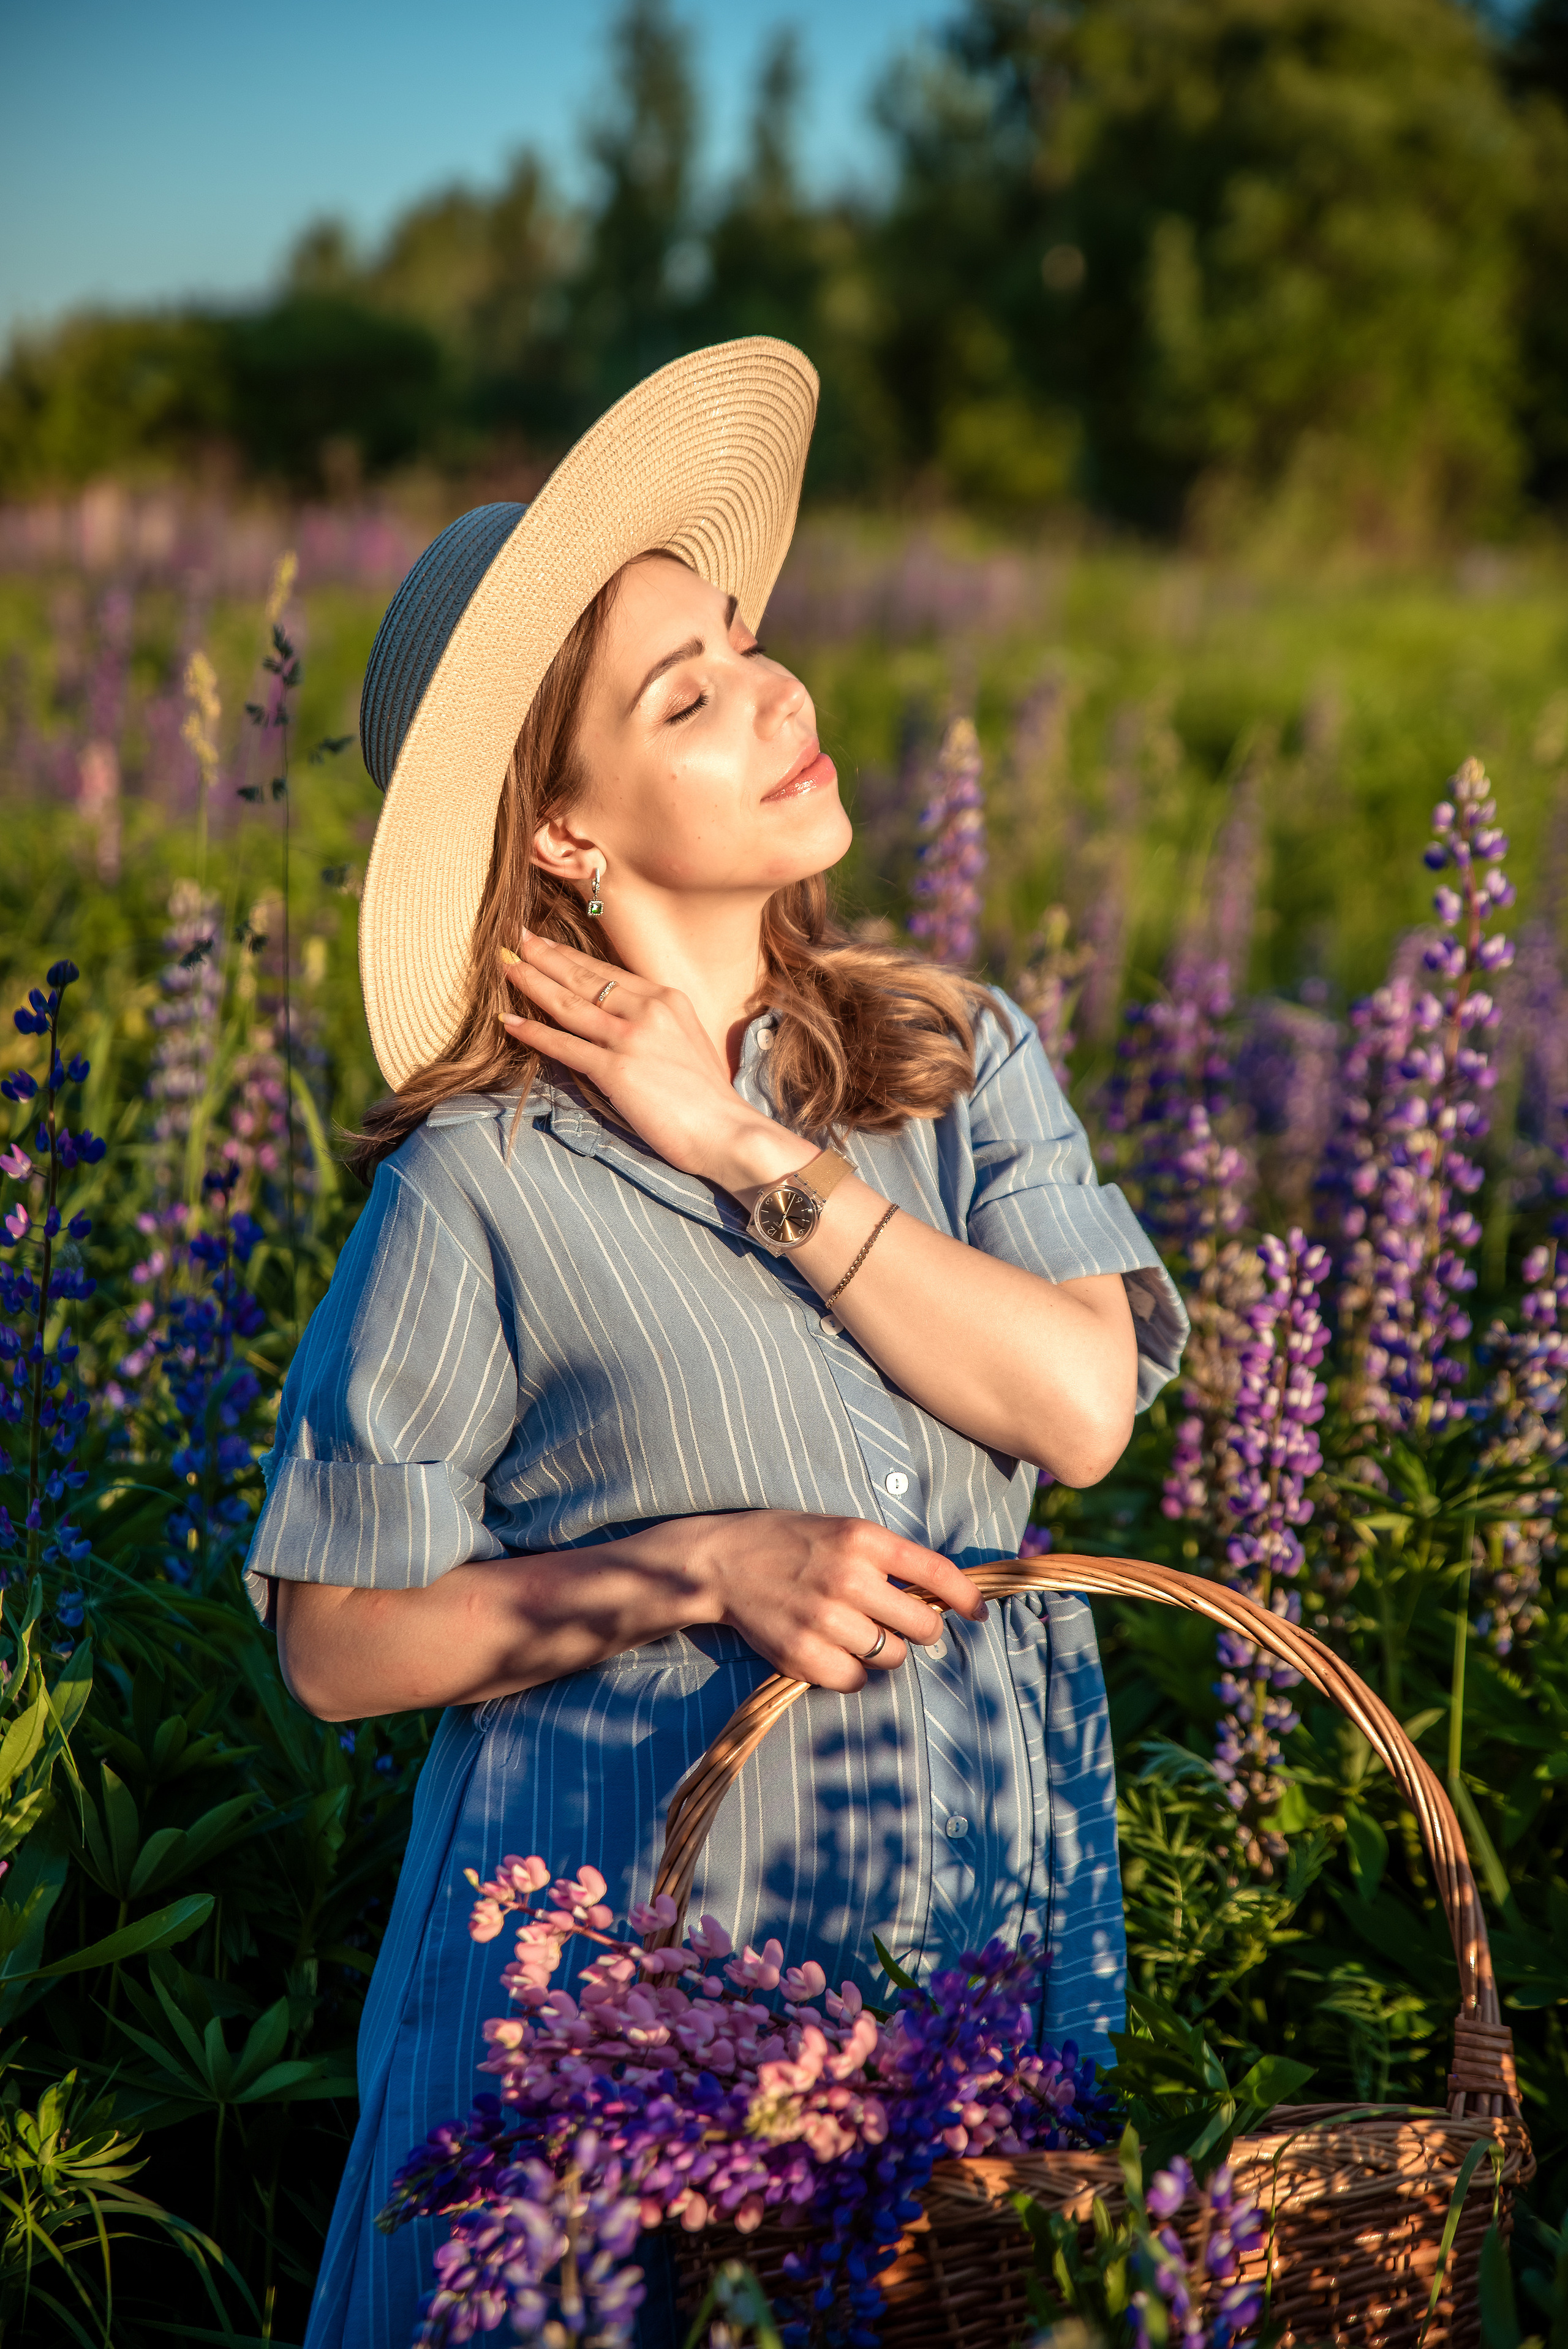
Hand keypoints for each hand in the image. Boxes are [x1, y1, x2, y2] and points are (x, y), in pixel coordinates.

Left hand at [502, 932, 802, 1194]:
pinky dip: (535, 1033)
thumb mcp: (685, 1042)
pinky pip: (565, 1046)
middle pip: (584, 978)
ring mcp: (631, 1038)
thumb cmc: (707, 1098)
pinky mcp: (616, 1069)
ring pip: (570, 1004)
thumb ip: (652, 1024)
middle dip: (545, 956)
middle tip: (516, 940)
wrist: (727, 1131)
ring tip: (506, 968)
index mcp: (666, 999)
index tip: (546, 943)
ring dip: (533, 984)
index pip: (608, 971)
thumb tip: (615, 1020)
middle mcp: (648, 1009)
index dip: (572, 956)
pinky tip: (510, 1022)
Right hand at [688, 1510, 987, 1692]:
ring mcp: (825, 1620)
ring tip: (856, 1634)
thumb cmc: (786, 1542)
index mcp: (862, 1539)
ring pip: (893, 1658)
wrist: (721, 1563)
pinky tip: (834, 1651)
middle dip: (922, 1631)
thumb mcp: (840, 1530)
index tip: (978, 1612)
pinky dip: (853, 1673)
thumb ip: (884, 1557)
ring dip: (884, 1652)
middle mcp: (848, 1579)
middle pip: (923, 1627)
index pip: (936, 1572)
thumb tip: (936, 1594)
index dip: (966, 1597)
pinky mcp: (802, 1654)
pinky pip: (856, 1681)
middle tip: (904, 1626)